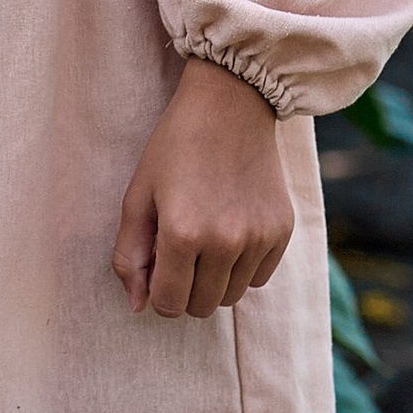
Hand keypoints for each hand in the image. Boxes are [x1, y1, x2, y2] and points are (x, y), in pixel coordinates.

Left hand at [112, 57, 295, 318]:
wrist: (230, 104)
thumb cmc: (174, 147)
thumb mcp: (137, 196)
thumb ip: (130, 256)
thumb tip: (138, 307)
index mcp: (181, 233)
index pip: (168, 304)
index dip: (157, 290)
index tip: (158, 264)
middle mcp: (224, 241)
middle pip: (201, 306)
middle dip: (184, 288)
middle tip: (180, 250)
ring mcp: (258, 237)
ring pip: (232, 297)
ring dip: (214, 280)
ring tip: (205, 238)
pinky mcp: (282, 230)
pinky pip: (258, 278)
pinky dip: (242, 267)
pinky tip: (232, 231)